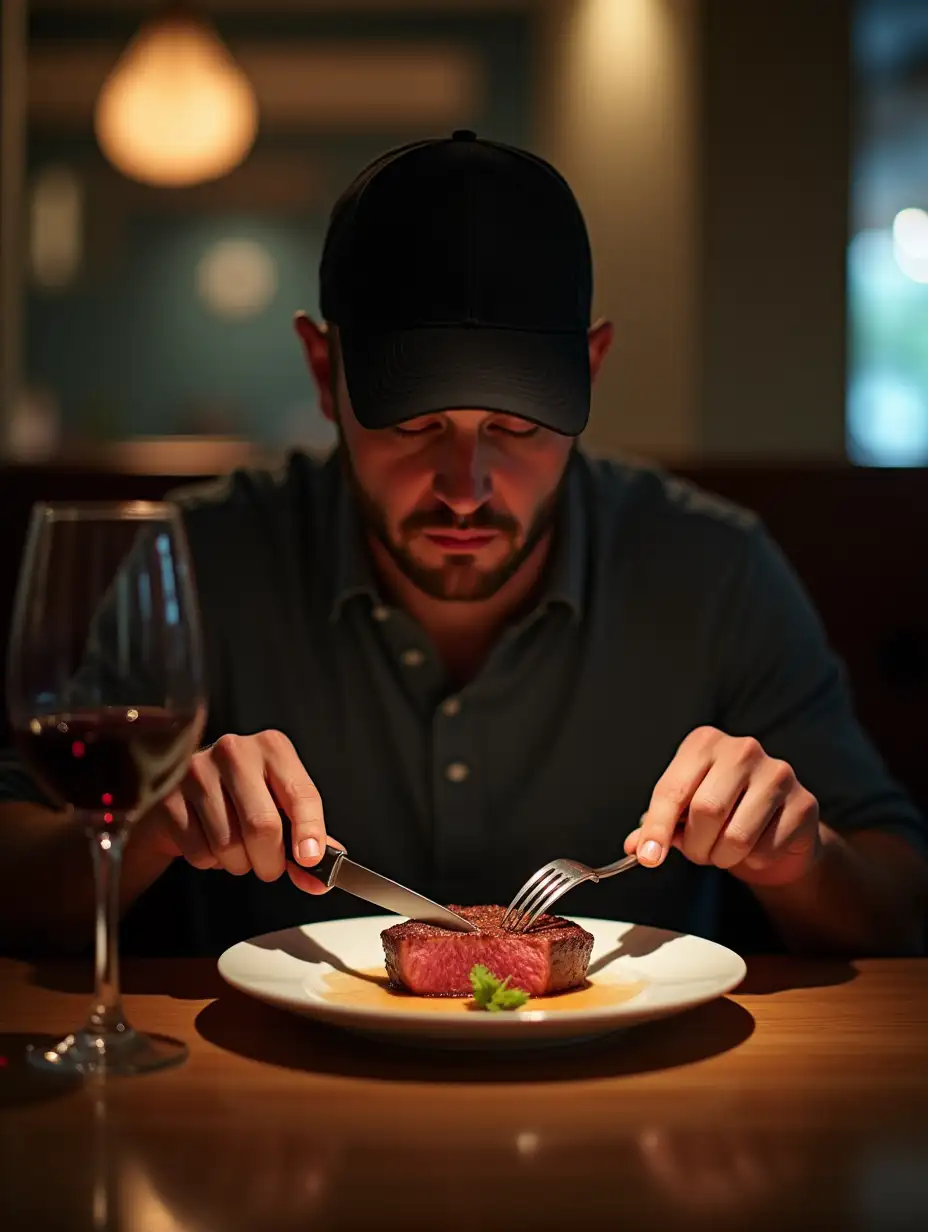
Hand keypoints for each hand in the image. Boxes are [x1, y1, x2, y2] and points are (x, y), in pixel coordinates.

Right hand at [138, 729, 338, 893]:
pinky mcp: (169, 797)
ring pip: (229, 845)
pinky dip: (210, 861)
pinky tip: (209, 842)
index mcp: (272, 747)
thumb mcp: (280, 804)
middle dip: (270, 861)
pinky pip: (199, 852)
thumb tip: (325, 872)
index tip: (309, 859)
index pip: (300, 794)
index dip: (309, 830)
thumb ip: (307, 836)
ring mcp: (197, 771)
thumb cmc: (242, 797)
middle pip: (263, 826)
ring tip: (236, 848)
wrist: (184, 791)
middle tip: (269, 867)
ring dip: (239, 863)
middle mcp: (235, 751)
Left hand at [624, 726, 820, 886]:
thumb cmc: (723, 814)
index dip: (657, 827)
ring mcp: (778, 773)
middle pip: (706, 810)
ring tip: (724, 851)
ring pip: (737, 836)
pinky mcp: (804, 803)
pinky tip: (758, 848)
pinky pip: (767, 849)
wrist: (778, 829)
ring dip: (723, 857)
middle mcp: (742, 749)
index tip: (648, 858)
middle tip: (698, 852)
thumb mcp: (683, 814)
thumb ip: (658, 827)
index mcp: (704, 743)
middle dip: (695, 846)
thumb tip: (636, 847)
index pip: (673, 789)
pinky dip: (755, 861)